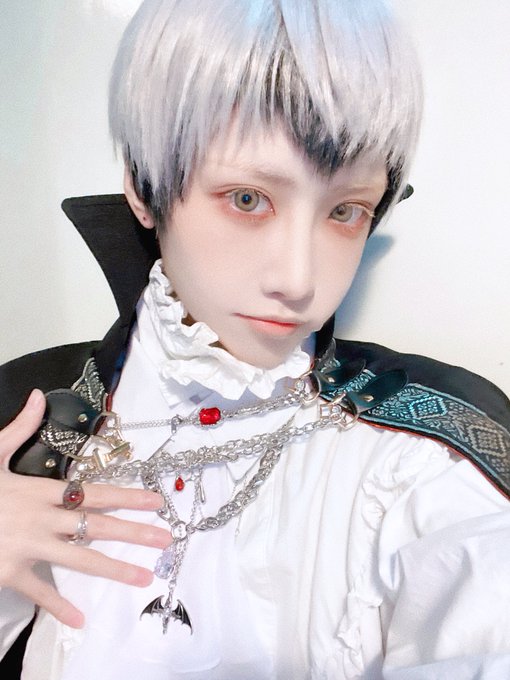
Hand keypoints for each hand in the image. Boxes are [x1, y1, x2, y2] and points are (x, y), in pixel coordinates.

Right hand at [0, 389, 171, 627]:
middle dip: (133, 532)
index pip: (93, 493)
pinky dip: (57, 606)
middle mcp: (41, 519)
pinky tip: (80, 619)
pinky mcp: (9, 571)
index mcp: (40, 490)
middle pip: (95, 526)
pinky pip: (37, 591)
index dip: (126, 497)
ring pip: (77, 559)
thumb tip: (40, 396)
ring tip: (143, 577)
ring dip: (112, 569)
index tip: (156, 502)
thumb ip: (19, 428)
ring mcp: (27, 547)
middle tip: (165, 540)